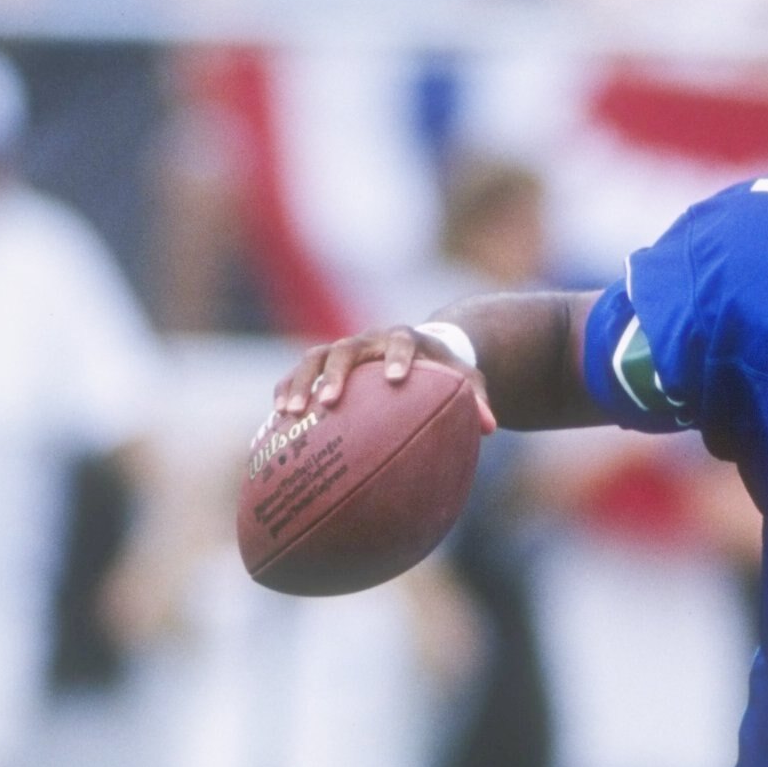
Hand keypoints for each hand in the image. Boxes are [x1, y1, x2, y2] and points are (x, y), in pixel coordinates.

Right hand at [272, 327, 496, 434]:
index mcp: (403, 338)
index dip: (397, 356)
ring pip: (314, 360)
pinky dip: (285, 392)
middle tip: (329, 402)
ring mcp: (341, 351)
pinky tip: (276, 421)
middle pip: (346, 349)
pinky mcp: (321, 366)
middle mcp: (368, 340)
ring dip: (299, 384)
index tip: (396, 379)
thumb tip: (491, 428)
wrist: (415, 350)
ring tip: (289, 414)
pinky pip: (297, 375)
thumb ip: (476, 400)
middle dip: (335, 375)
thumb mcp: (465, 381)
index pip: (400, 341)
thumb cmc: (442, 371)